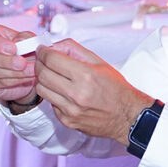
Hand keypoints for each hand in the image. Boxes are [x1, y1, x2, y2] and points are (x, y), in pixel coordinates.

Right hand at [0, 20, 38, 105]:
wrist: (21, 66)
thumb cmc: (18, 47)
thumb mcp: (24, 37)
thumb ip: (24, 37)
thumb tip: (20, 41)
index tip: (13, 49)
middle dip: (6, 61)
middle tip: (22, 63)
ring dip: (13, 72)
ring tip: (29, 70)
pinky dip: (13, 80)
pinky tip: (24, 77)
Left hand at [31, 38, 149, 144]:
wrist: (127, 117)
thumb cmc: (116, 89)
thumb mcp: (99, 62)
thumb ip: (75, 50)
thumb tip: (54, 46)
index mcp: (86, 76)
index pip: (51, 59)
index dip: (43, 52)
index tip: (42, 50)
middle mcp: (76, 94)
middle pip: (43, 74)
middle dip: (40, 64)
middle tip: (44, 61)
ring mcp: (70, 109)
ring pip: (41, 89)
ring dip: (44, 80)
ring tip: (53, 77)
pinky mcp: (67, 121)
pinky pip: (50, 104)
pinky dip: (53, 96)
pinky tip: (64, 93)